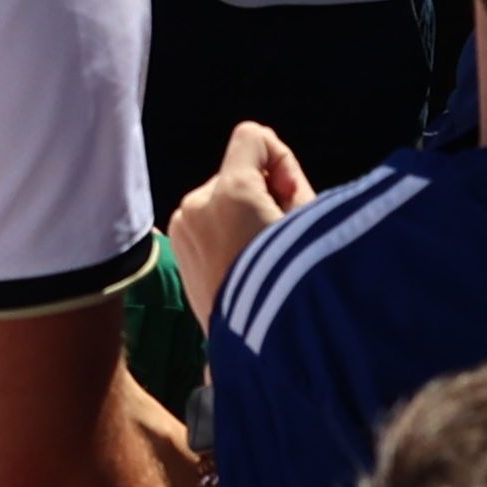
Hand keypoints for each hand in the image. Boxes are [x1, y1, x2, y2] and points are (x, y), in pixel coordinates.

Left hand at [169, 117, 312, 320]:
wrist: (261, 348)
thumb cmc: (296, 285)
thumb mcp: (309, 225)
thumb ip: (292, 186)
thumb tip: (272, 180)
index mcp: (230, 192)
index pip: (253, 137)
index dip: (282, 162)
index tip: (292, 200)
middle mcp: (197, 204)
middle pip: (240, 172)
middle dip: (265, 194)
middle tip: (284, 239)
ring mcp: (182, 229)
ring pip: (225, 198)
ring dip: (246, 215)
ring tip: (264, 258)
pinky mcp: (177, 250)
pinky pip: (210, 222)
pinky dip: (229, 233)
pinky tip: (244, 267)